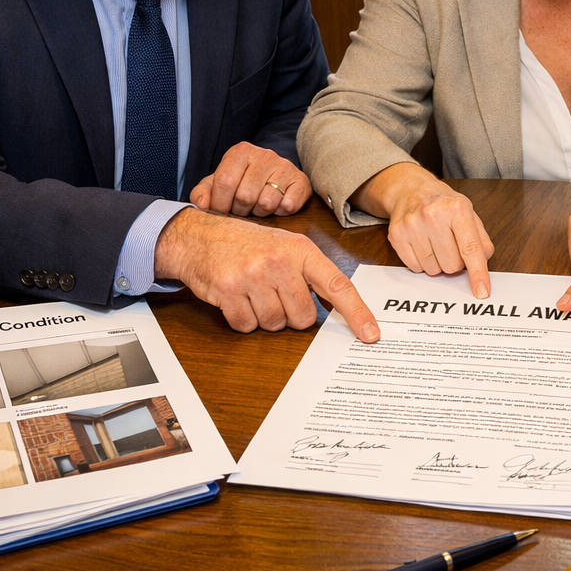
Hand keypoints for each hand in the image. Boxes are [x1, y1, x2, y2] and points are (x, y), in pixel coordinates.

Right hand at [154, 207, 379, 338]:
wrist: (199, 236)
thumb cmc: (247, 244)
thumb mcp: (285, 246)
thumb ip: (310, 273)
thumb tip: (337, 307)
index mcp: (301, 250)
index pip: (337, 285)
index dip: (356, 312)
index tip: (371, 334)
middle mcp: (280, 261)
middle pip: (303, 317)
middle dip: (291, 315)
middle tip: (274, 294)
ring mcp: (254, 276)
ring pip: (275, 324)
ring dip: (265, 317)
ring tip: (254, 292)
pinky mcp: (229, 291)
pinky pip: (247, 326)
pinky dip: (243, 320)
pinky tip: (237, 298)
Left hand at [190, 141, 310, 216]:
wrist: (274, 174)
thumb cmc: (241, 181)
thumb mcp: (218, 183)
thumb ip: (202, 192)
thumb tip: (202, 204)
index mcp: (240, 152)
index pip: (225, 182)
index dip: (220, 203)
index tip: (222, 211)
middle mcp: (264, 154)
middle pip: (245, 196)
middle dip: (240, 210)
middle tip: (242, 209)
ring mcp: (284, 166)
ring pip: (266, 203)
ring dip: (260, 213)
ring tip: (258, 206)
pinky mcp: (301, 180)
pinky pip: (288, 206)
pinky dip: (280, 212)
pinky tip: (277, 205)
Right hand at [351, 163, 494, 298]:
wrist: (411, 190)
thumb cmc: (444, 204)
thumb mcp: (469, 213)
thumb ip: (481, 240)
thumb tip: (483, 264)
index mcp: (457, 209)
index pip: (470, 248)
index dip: (478, 273)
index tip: (482, 292)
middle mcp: (433, 215)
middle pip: (451, 266)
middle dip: (455, 263)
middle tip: (451, 246)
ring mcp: (413, 226)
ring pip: (433, 270)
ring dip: (438, 263)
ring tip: (435, 243)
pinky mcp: (397, 236)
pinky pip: (416, 268)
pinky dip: (422, 263)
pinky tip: (423, 245)